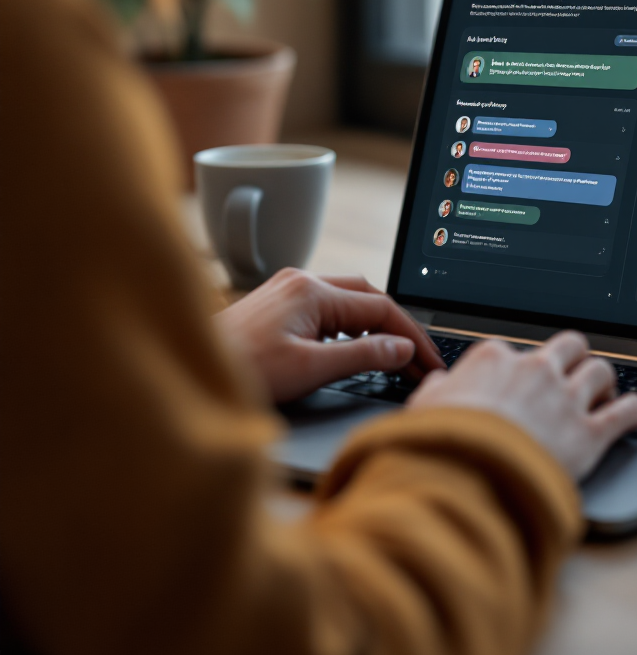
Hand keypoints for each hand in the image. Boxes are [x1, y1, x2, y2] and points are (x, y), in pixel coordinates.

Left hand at [215, 269, 444, 402]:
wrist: (187, 372)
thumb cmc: (237, 371)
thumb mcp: (309, 369)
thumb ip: (362, 357)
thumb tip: (402, 350)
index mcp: (312, 291)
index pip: (380, 309)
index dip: (412, 337)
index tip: (431, 362)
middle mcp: (301, 282)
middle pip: (368, 297)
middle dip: (398, 327)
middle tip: (420, 359)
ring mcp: (287, 290)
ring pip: (348, 301)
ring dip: (374, 326)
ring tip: (395, 356)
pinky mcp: (277, 305)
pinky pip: (327, 308)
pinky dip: (350, 327)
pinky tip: (354, 347)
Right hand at [408, 331, 636, 479]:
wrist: (467, 480)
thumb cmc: (441, 445)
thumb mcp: (423, 409)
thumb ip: (438, 391)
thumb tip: (441, 386)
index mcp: (494, 360)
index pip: (515, 351)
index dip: (519, 369)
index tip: (518, 383)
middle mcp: (535, 371)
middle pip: (569, 346)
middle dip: (572, 359)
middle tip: (569, 376)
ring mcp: (565, 400)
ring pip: (601, 370)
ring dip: (602, 382)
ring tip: (599, 395)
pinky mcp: (590, 434)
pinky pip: (627, 411)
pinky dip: (632, 410)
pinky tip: (630, 413)